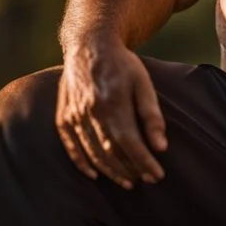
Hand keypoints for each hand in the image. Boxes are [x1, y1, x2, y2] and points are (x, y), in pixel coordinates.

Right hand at [56, 33, 167, 188]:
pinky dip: (82, 163)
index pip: (130, 143)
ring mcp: (74, 115)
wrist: (90, 44)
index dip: (144, 162)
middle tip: (145, 180)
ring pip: (92, 152)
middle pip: (111, 151)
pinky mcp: (63, 116)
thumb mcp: (143, 82)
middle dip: (130, 170)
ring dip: (110, 171)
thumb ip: (151, 115)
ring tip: (127, 181)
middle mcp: (91, 111)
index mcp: (113, 102)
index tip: (157, 175)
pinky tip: (95, 175)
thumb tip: (161, 147)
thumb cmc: (122, 64)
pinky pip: (71, 146)